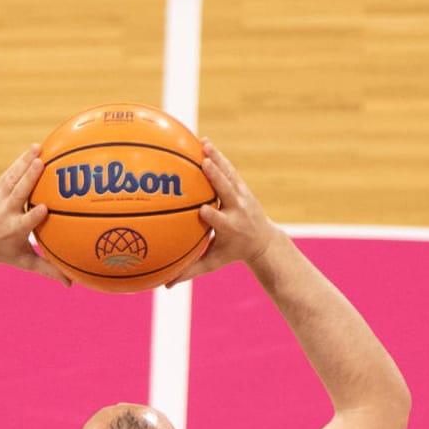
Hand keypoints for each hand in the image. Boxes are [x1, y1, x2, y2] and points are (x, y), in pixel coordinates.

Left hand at [0, 145, 68, 285]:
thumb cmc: (4, 254)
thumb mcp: (25, 262)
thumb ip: (48, 270)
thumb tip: (72, 285)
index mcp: (15, 230)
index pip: (27, 221)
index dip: (35, 214)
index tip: (45, 207)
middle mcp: (5, 213)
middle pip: (18, 194)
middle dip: (28, 179)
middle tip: (41, 164)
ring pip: (12, 179)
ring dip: (24, 163)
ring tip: (38, 148)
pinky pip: (8, 175)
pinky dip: (19, 163)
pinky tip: (32, 150)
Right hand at [165, 140, 280, 286]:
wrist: (263, 240)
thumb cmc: (232, 253)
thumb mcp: (213, 263)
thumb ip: (190, 271)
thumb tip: (164, 285)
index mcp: (230, 227)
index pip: (219, 219)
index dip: (211, 214)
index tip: (201, 209)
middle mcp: (237, 209)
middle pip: (226, 191)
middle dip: (216, 178)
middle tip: (204, 164)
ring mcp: (241, 196)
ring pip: (228, 175)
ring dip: (217, 159)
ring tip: (204, 144)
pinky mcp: (241, 187)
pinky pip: (229, 169)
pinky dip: (218, 156)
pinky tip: (204, 143)